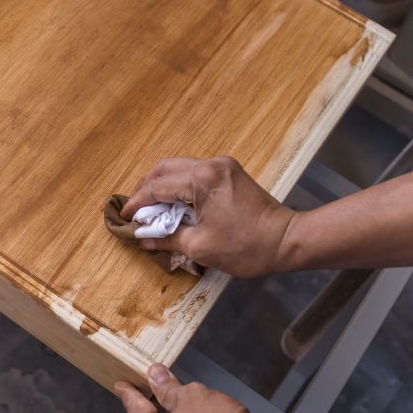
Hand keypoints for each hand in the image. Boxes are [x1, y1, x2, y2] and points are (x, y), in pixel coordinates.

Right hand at [121, 156, 297, 276]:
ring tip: (152, 208)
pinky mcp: (230, 172)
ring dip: (162, 185)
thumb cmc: (245, 246)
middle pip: (165, 168)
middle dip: (146, 188)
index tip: (125, 217)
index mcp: (201, 179)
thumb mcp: (200, 247)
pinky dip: (180, 185)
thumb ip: (167, 239)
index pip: (157, 187)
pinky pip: (196, 173)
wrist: (287, 240)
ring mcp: (222, 165)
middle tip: (135, 209)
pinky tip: (174, 203)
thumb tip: (143, 240)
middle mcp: (210, 164)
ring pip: (180, 168)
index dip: (137, 203)